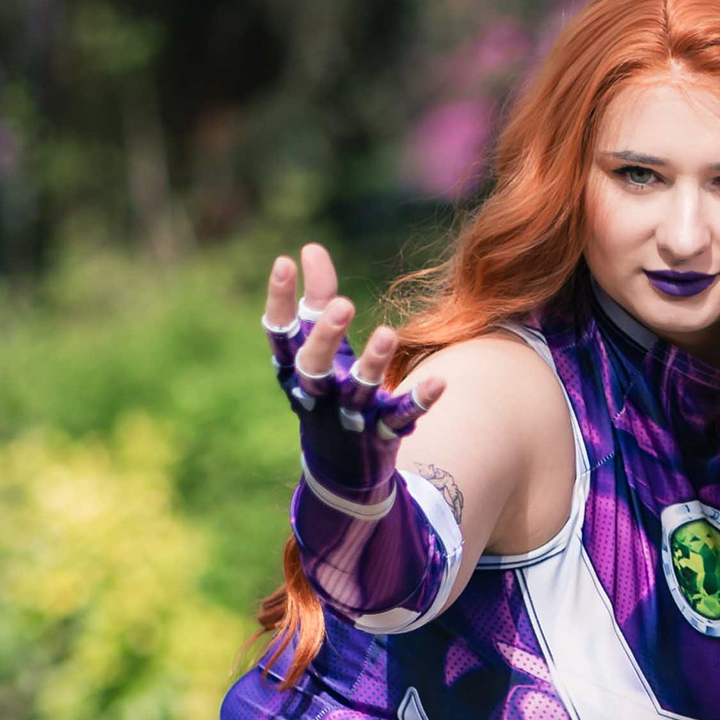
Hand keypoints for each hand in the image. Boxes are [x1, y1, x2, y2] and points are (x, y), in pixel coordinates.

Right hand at [263, 240, 442, 475]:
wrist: (341, 470)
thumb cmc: (326, 392)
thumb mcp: (319, 348)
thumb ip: (316, 300)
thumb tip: (310, 248)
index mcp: (293, 371)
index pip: (279, 334)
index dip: (279, 300)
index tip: (285, 261)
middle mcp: (316, 396)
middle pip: (313, 367)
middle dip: (325, 336)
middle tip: (343, 304)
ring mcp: (348, 418)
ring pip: (357, 392)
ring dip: (373, 363)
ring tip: (389, 333)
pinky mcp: (381, 435)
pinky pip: (401, 418)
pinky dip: (419, 401)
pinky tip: (440, 381)